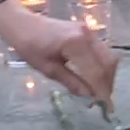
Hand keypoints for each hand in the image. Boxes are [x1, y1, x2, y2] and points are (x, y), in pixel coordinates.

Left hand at [0, 2, 117, 109]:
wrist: (21, 23)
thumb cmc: (29, 46)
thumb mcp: (48, 69)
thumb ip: (71, 82)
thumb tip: (89, 96)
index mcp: (76, 44)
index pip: (97, 71)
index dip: (102, 90)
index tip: (105, 107)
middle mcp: (87, 35)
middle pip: (108, 62)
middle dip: (108, 83)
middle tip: (103, 100)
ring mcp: (88, 31)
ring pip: (107, 56)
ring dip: (106, 74)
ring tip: (99, 91)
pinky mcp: (86, 31)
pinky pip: (100, 50)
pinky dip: (101, 64)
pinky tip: (94, 76)